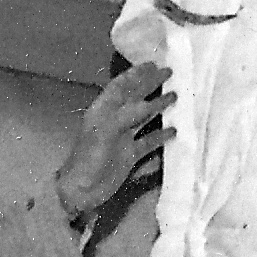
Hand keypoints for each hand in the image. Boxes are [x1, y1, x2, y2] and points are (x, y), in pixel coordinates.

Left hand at [55, 60, 171, 224]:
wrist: (81, 191)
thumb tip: (148, 104)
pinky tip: (175, 130)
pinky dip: (160, 135)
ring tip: (176, 96)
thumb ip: (125, 116)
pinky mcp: (129, 156)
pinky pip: (148, 141)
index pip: (120, 86)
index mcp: (102, 111)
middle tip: (170, 73)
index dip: (135, 74)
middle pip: (134, 97)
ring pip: (143, 117)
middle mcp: (113, 120)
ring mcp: (122, 138)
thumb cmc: (88, 159)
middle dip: (150, 84)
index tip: (154, 64)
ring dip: (158, 106)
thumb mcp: (104, 133)